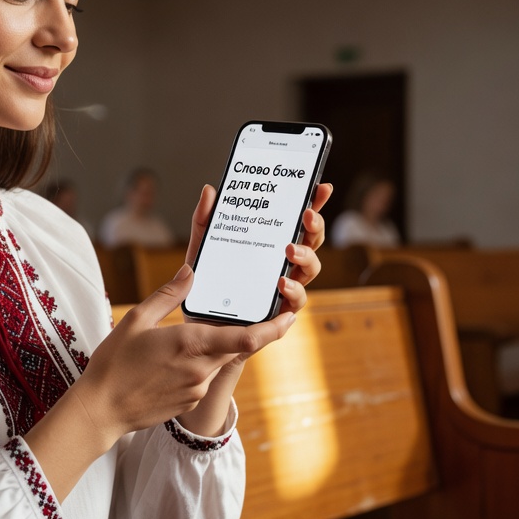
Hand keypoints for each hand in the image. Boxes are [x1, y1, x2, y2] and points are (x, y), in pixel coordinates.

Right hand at [68, 263, 294, 446]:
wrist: (101, 411)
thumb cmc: (114, 363)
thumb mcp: (137, 319)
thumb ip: (168, 295)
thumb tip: (191, 271)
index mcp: (191, 343)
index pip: (246, 338)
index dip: (273, 329)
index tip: (289, 317)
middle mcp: (201, 369)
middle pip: (235, 346)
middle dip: (239, 331)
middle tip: (232, 314)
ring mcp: (197, 389)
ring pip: (216, 361)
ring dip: (209, 349)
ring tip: (175, 343)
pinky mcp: (189, 402)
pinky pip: (202, 378)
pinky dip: (195, 366)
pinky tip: (166, 363)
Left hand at [175, 182, 333, 434]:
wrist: (196, 333)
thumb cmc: (205, 289)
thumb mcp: (201, 250)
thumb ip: (204, 221)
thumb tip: (210, 190)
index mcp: (271, 249)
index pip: (298, 222)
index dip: (313, 203)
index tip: (321, 186)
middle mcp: (285, 269)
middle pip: (312, 244)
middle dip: (314, 227)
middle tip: (305, 215)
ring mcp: (284, 293)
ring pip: (310, 273)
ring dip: (305, 258)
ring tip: (290, 250)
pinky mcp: (277, 318)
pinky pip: (293, 306)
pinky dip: (292, 294)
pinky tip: (282, 284)